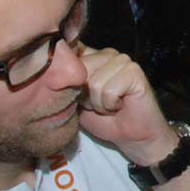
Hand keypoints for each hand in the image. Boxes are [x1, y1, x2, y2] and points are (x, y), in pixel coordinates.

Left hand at [77, 46, 177, 166]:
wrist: (131, 136)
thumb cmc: (102, 119)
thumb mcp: (75, 100)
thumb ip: (65, 83)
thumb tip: (54, 71)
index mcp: (93, 56)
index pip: (70, 57)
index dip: (69, 82)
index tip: (81, 97)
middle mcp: (108, 54)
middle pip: (80, 70)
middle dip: (85, 95)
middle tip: (98, 103)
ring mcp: (123, 61)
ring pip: (95, 83)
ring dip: (99, 103)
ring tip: (110, 106)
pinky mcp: (135, 72)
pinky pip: (110, 90)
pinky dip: (111, 105)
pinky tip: (120, 105)